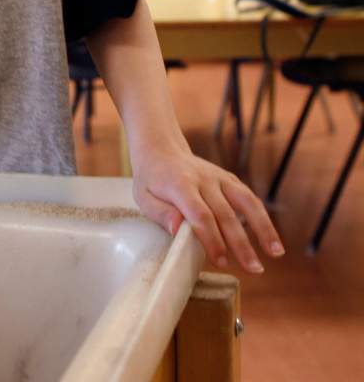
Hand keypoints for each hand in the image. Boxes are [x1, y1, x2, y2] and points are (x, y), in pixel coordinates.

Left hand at [130, 141, 284, 272]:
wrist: (162, 149)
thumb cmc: (151, 180)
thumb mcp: (143, 196)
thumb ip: (160, 213)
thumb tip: (177, 228)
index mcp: (180, 185)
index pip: (200, 214)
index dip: (212, 238)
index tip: (221, 261)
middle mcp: (203, 180)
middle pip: (225, 214)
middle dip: (240, 244)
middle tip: (253, 270)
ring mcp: (219, 178)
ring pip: (246, 203)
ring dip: (263, 229)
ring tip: (276, 254)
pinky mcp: (230, 180)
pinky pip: (249, 198)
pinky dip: (263, 218)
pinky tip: (273, 240)